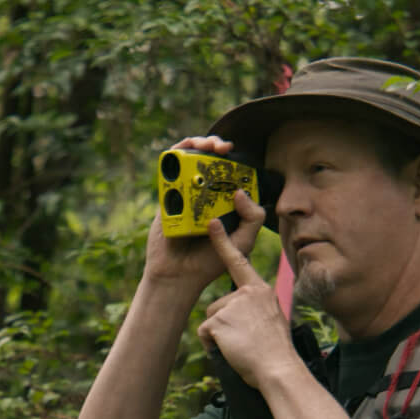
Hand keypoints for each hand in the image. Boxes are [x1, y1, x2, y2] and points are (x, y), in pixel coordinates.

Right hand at [142, 136, 264, 288]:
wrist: (179, 275)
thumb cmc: (211, 261)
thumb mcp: (244, 241)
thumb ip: (252, 218)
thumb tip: (240, 191)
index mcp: (224, 202)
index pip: (230, 171)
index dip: (234, 159)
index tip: (237, 156)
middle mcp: (204, 195)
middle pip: (208, 160)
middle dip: (215, 145)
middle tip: (222, 147)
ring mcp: (184, 194)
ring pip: (188, 160)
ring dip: (196, 144)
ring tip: (205, 146)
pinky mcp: (167, 198)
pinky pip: (168, 172)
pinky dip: (174, 157)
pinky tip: (184, 153)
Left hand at [196, 192, 297, 389]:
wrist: (277, 368)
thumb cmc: (276, 351)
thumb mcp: (271, 320)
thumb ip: (256, 309)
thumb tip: (243, 315)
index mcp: (260, 290)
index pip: (239, 262)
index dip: (223, 243)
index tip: (213, 224)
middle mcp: (246, 293)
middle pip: (219, 304)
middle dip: (224, 323)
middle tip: (246, 341)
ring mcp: (231, 305)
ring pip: (211, 319)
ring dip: (220, 336)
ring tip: (241, 346)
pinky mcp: (218, 320)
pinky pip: (205, 334)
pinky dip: (213, 346)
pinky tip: (231, 351)